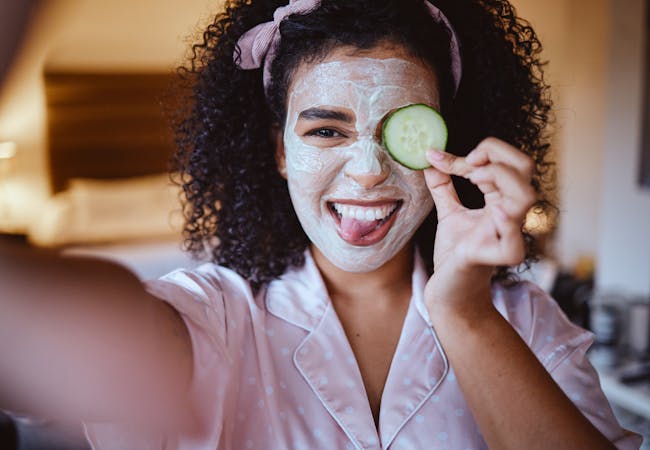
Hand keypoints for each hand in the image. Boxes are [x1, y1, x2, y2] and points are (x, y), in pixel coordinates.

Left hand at [422, 137, 535, 315]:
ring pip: (525, 197)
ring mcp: (504, 235)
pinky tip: (493, 214)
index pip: (506, 161)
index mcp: (501, 200)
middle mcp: (508, 214)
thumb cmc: (455, 252)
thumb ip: (443, 185)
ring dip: (500, 178)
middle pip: (524, 167)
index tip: (439, 158)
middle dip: (495, 155)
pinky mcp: (493, 258)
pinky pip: (511, 244)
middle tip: (468, 165)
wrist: (448, 290)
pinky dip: (506, 225)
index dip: (478, 152)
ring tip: (474, 179)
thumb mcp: (448, 212)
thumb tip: (430, 156)